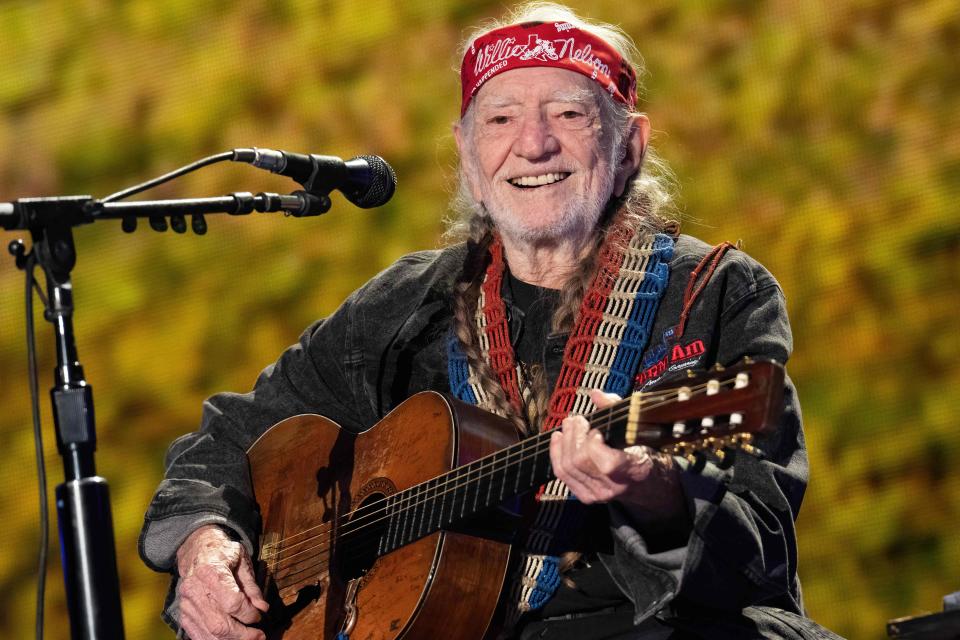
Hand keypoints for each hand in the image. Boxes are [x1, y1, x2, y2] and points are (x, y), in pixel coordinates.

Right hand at [176, 524, 269, 639]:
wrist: (196, 548)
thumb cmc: (222, 552)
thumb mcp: (242, 560)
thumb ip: (251, 586)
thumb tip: (262, 608)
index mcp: (211, 571)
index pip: (232, 603)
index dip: (249, 614)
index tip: (259, 616)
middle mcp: (194, 589)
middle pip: (219, 624)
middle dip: (242, 635)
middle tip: (258, 636)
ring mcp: (186, 603)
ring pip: (209, 633)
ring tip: (247, 638)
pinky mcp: (183, 613)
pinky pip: (197, 634)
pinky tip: (230, 639)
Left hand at [549, 390, 685, 521]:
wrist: (645, 483)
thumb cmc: (641, 451)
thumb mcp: (635, 428)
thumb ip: (615, 409)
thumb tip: (595, 394)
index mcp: (634, 471)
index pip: (607, 463)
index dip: (594, 443)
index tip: (596, 429)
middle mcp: (615, 488)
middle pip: (581, 461)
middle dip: (574, 435)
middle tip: (577, 419)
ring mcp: (598, 495)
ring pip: (568, 467)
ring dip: (564, 441)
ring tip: (569, 425)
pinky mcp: (585, 496)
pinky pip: (562, 475)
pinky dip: (556, 453)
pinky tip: (558, 438)